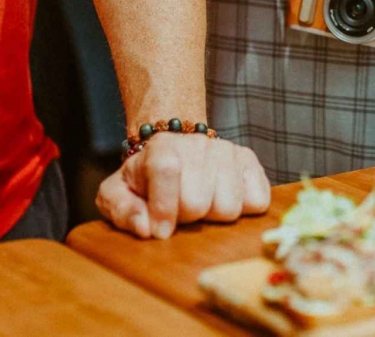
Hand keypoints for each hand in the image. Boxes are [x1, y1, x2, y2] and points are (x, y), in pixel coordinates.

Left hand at [97, 133, 270, 238]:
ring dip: (213, 216)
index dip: (163, 208)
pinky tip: (222, 199)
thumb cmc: (144, 180)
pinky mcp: (250, 162)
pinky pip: (257, 201)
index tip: (160, 230)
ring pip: (229, 206)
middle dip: (186, 217)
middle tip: (178, 211)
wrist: (174, 150)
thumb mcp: (117, 194)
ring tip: (201, 205)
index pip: (166, 171)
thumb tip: (145, 228)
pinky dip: (242, 209)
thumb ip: (123, 210)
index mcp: (160, 148)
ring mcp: (227, 151)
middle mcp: (196, 144)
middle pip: (198, 201)